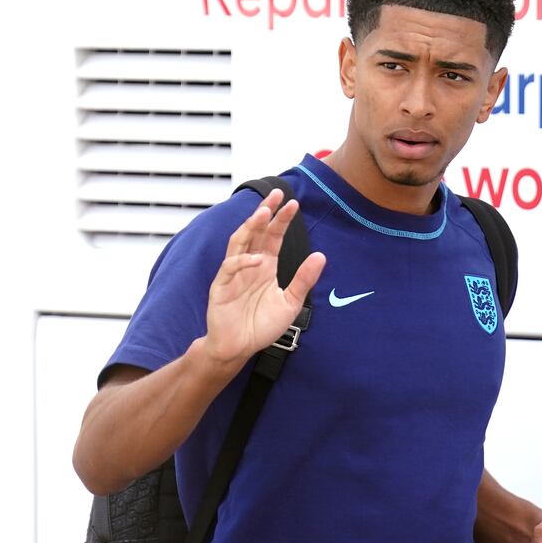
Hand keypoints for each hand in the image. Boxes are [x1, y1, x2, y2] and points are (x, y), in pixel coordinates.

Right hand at [202, 190, 325, 369]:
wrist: (239, 347)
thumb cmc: (261, 326)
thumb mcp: (290, 302)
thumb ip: (303, 280)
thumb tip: (321, 256)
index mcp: (265, 266)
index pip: (273, 237)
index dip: (281, 220)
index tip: (293, 204)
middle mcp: (249, 265)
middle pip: (256, 232)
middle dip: (265, 213)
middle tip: (276, 195)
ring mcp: (233, 274)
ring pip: (239, 243)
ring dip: (250, 227)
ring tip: (262, 213)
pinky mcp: (220, 287)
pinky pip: (229, 268)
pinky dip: (242, 262)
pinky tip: (258, 259)